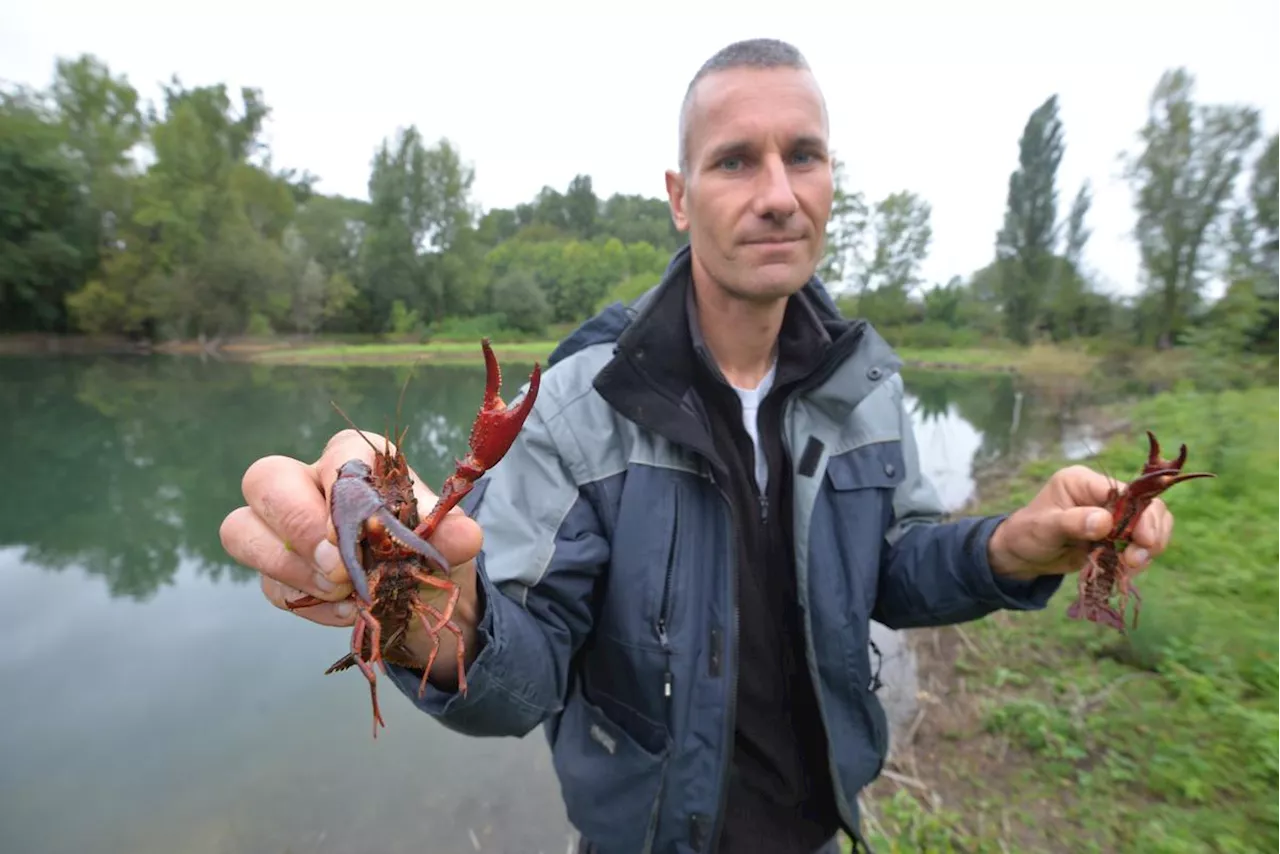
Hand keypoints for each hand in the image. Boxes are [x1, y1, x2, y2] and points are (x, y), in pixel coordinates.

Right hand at [218, 429, 483, 688]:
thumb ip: (451, 535)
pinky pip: (271, 586)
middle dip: (297, 525)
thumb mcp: (448, 543)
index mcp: (357, 462)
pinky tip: (345, 611)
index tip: (363, 528)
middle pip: (264, 479)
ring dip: (291, 568)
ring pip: (242, 529)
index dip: (343, 486)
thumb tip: (464, 537)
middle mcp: (310, 484)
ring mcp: (283, 530)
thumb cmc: (427, 549)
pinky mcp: (277, 573)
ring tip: (343, 592)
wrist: (420, 597)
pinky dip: (308, 603)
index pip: (339, 452)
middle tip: (339, 567)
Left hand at [986, 464, 1173, 580]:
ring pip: (1151, 524)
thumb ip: (1073, 523)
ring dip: (1148, 547)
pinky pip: (1141, 543)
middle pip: (1147, 507)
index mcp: (1083, 481)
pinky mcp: (1116, 535)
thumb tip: (1105, 522)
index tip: (1143, 540)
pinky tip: (1127, 569)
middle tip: (1136, 560)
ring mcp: (1112, 515)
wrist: (1023, 555)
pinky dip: (1140, 557)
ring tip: (1131, 566)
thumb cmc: (1027, 534)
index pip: (1125, 492)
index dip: (1140, 515)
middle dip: (1149, 534)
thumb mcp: (1045, 528)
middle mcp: (1102, 494)